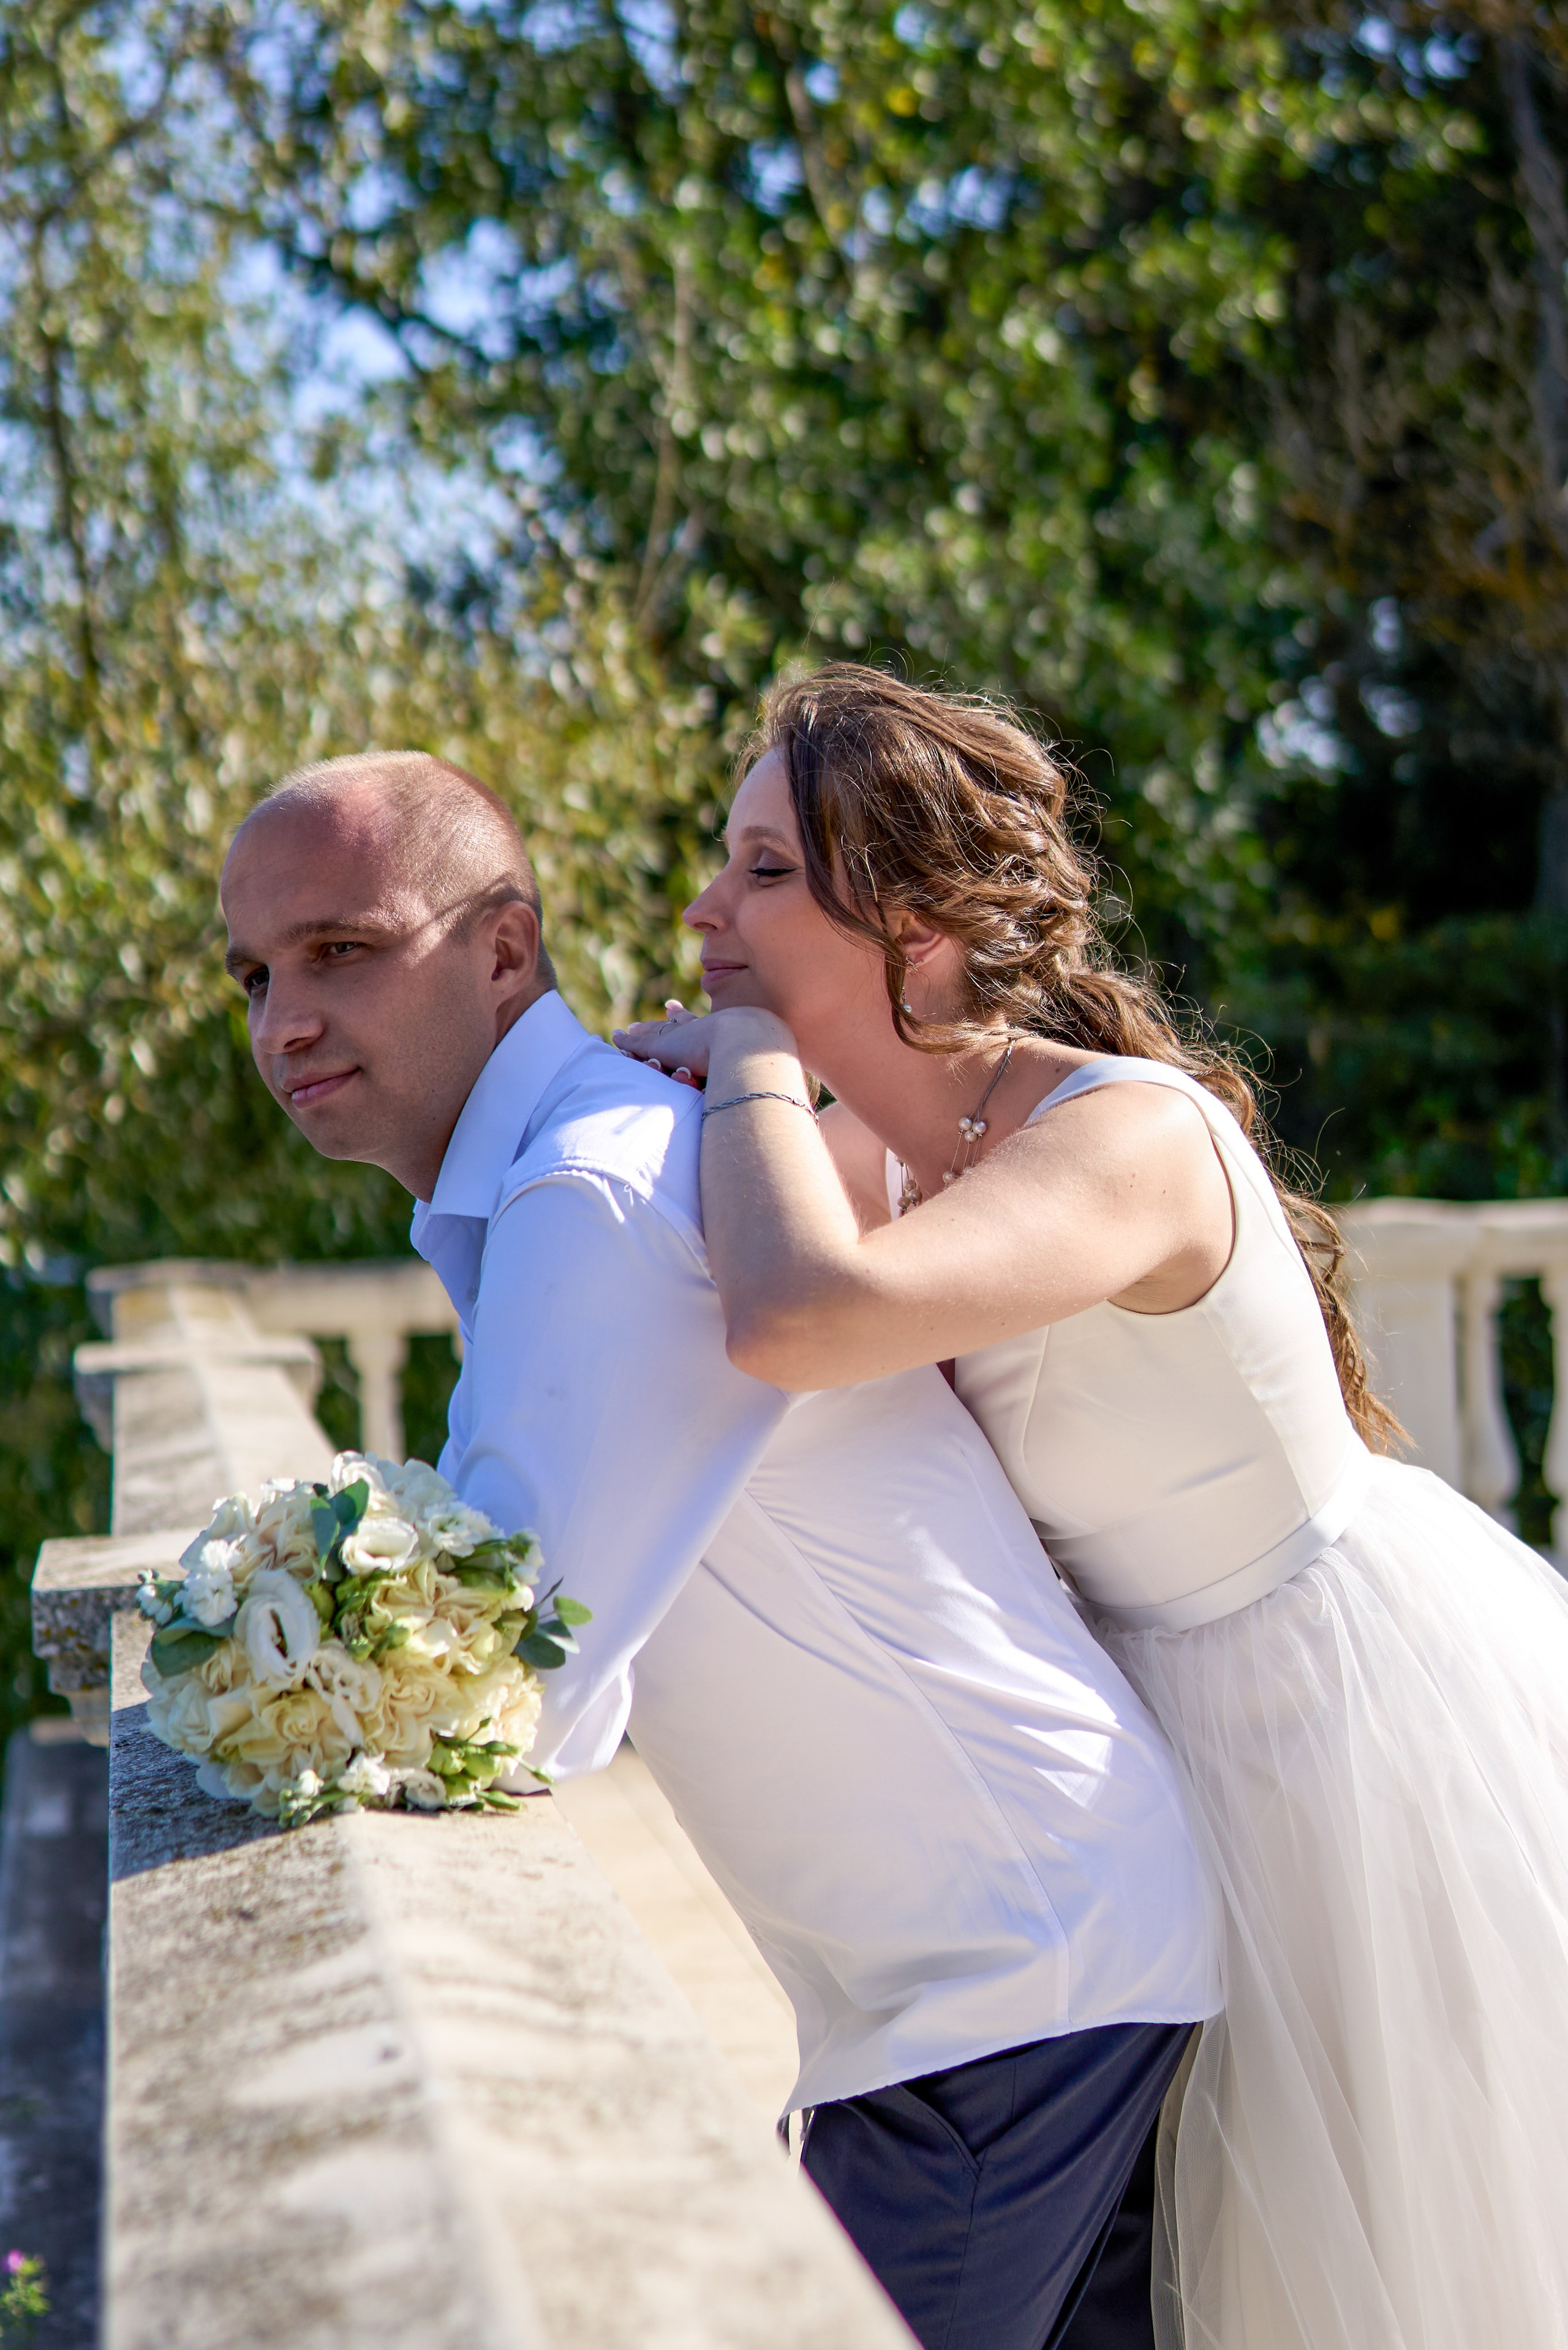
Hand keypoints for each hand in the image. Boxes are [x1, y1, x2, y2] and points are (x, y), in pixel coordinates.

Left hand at [613, 999, 796, 1084]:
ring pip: (661, 1035)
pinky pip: (641, 1045)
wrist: (749, 1049)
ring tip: (632, 1030)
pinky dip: (629, 1043)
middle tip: (668, 1009)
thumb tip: (793, 1103)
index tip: (691, 1012)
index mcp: (727, 1039)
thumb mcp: (767, 1078)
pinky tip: (616, 1037)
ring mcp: (684, 1041)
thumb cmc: (765, 1069)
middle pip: (686, 1026)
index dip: (701, 1022)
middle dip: (675, 1020)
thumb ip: (772, 1086)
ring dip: (646, 1034)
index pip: (713, 1030)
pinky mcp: (665, 1048)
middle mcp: (705, 1035)